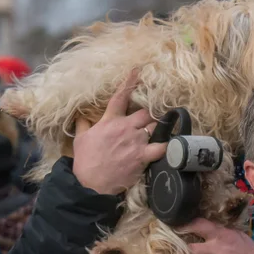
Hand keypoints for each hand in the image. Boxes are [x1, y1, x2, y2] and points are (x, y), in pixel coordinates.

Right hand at [72, 69, 167, 194]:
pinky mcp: (143, 156)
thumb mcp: (80, 139)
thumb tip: (82, 117)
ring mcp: (136, 141)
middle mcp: (125, 127)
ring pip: (155, 126)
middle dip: (149, 114)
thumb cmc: (85, 160)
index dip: (130, 82)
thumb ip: (83, 125)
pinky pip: (162, 147)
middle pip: (145, 112)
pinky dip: (168, 145)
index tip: (138, 70)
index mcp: (110, 120)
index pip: (121, 96)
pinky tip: (173, 144)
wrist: (90, 182)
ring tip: (161, 130)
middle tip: (150, 118)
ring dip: (158, 128)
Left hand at [181, 217, 253, 253]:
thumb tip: (206, 228)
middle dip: (179, 248)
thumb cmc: (248, 253)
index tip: (175, 226)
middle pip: (189, 246)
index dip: (185, 225)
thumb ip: (222, 231)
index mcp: (222, 233)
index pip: (198, 224)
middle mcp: (216, 247)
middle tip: (171, 249)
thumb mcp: (238, 236)